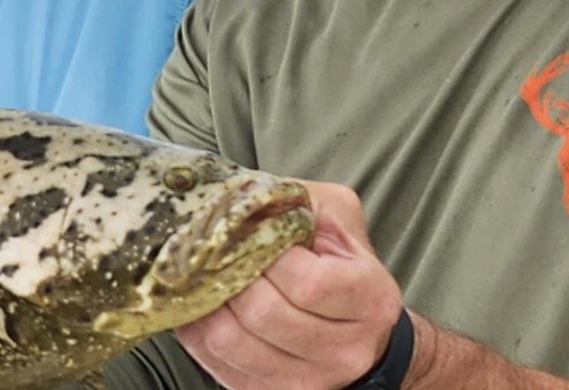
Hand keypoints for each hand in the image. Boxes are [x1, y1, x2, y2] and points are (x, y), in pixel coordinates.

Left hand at [175, 180, 403, 389]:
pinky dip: (197, 333)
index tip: (248, 233)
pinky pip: (218, 366)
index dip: (266, 254)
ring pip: (233, 344)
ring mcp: (311, 379)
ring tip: (198, 276)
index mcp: (371, 298)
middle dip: (229, 276)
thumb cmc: (341, 262)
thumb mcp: (334, 215)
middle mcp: (348, 347)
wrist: (363, 331)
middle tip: (212, 252)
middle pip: (264, 314)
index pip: (306, 282)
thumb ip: (295, 200)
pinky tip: (197, 306)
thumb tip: (241, 197)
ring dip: (203, 304)